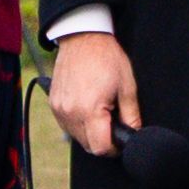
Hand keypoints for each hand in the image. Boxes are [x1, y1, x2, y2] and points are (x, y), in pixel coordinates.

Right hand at [48, 31, 141, 159]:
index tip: (121, 140)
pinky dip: (78, 124)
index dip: (114, 149)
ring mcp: (59, 109)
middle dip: (103, 141)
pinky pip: (67, 125)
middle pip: (88, 146)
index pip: (100, 148)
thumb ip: (132, 115)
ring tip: (102, 112)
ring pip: (76, 137)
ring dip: (90, 133)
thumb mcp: (127, 86)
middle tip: (115, 123)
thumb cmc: (107, 59)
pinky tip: (88, 108)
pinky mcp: (53, 105)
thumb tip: (136, 134)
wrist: (83, 38)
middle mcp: (70, 113)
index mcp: (89, 110)